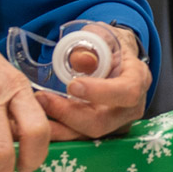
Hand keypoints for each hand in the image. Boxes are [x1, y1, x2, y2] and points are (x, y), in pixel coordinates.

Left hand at [35, 23, 153, 138]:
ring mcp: (116, 122)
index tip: (72, 85)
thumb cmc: (110, 46)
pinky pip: (78, 135)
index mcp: (138, 78)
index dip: (100, 92)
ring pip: (87, 134)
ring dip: (58, 127)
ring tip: (34, 112)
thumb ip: (90, 46)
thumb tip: (80, 60)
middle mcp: (131, 106)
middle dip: (69, 114)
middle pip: (103, 122)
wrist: (114, 58)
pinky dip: (57, 131)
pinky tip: (39, 121)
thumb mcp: (101, 36)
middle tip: (42, 99)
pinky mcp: (100, 129)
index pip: (126, 92)